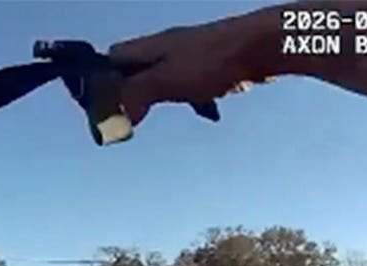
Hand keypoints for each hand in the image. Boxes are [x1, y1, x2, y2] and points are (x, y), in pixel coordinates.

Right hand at [109, 20, 269, 125]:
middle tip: (135, 117)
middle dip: (133, 94)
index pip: (113, 59)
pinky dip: (194, 98)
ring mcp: (190, 54)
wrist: (261, 47)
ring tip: (167, 112)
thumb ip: (135, 95)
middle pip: (137, 70)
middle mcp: (166, 47)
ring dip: (163, 97)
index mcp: (150, 47)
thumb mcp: (166, 81)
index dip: (105, 83)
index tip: (107, 109)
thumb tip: (113, 115)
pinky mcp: (212, 64)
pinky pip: (193, 83)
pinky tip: (206, 110)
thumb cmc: (215, 60)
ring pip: (165, 77)